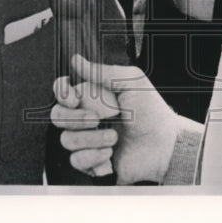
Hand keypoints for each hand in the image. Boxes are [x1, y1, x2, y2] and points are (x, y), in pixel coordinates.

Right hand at [51, 54, 180, 183]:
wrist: (163, 145)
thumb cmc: (152, 112)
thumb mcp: (131, 82)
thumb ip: (102, 71)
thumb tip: (77, 60)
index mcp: (94, 97)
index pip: (63, 91)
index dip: (62, 94)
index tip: (74, 99)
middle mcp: (87, 118)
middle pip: (58, 116)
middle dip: (75, 119)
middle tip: (97, 119)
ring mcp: (89, 140)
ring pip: (67, 140)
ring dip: (91, 139)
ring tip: (114, 137)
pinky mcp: (92, 161)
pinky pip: (76, 160)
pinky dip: (92, 157)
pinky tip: (109, 153)